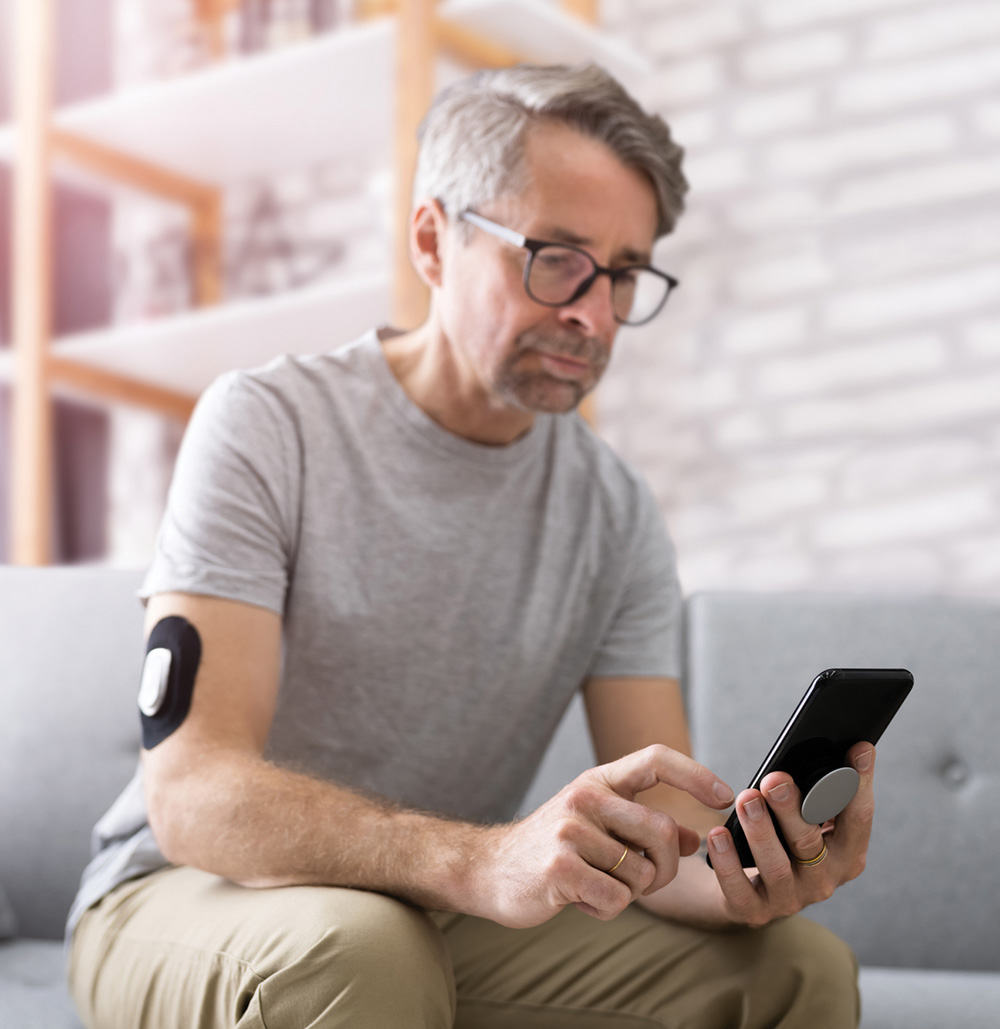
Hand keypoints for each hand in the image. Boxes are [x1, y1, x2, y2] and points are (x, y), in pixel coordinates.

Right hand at [471, 744, 734, 927]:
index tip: (725, 796)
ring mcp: (570, 830)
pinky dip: (608, 909)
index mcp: (598, 781)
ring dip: (631, 894)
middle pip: (662, 830)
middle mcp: (585, 797)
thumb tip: (696, 839)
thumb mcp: (599, 828)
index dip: (695, 774)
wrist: (490, 870)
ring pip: (642, 873)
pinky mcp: (560, 867)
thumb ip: (645, 830)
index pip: (655, 759)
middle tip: (645, 881)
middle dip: (665, 868)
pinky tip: (581, 899)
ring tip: (597, 886)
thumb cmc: (554, 849)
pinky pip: (617, 898)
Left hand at [705, 742, 874, 927]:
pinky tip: (717, 835)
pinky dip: (728, 862)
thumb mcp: (809, 818)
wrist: (751, 889)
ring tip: (745, 800)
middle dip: (792, 809)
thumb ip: (821, 791)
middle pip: (811, 843)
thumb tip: (842, 743)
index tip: (857, 748)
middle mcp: (824, 881)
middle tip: (774, 779)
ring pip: (776, 866)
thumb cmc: (786, 839)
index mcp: (847, 854)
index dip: (859, 784)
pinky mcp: (755, 911)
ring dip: (760, 831)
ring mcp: (791, 900)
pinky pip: (740, 889)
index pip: (858, 819)